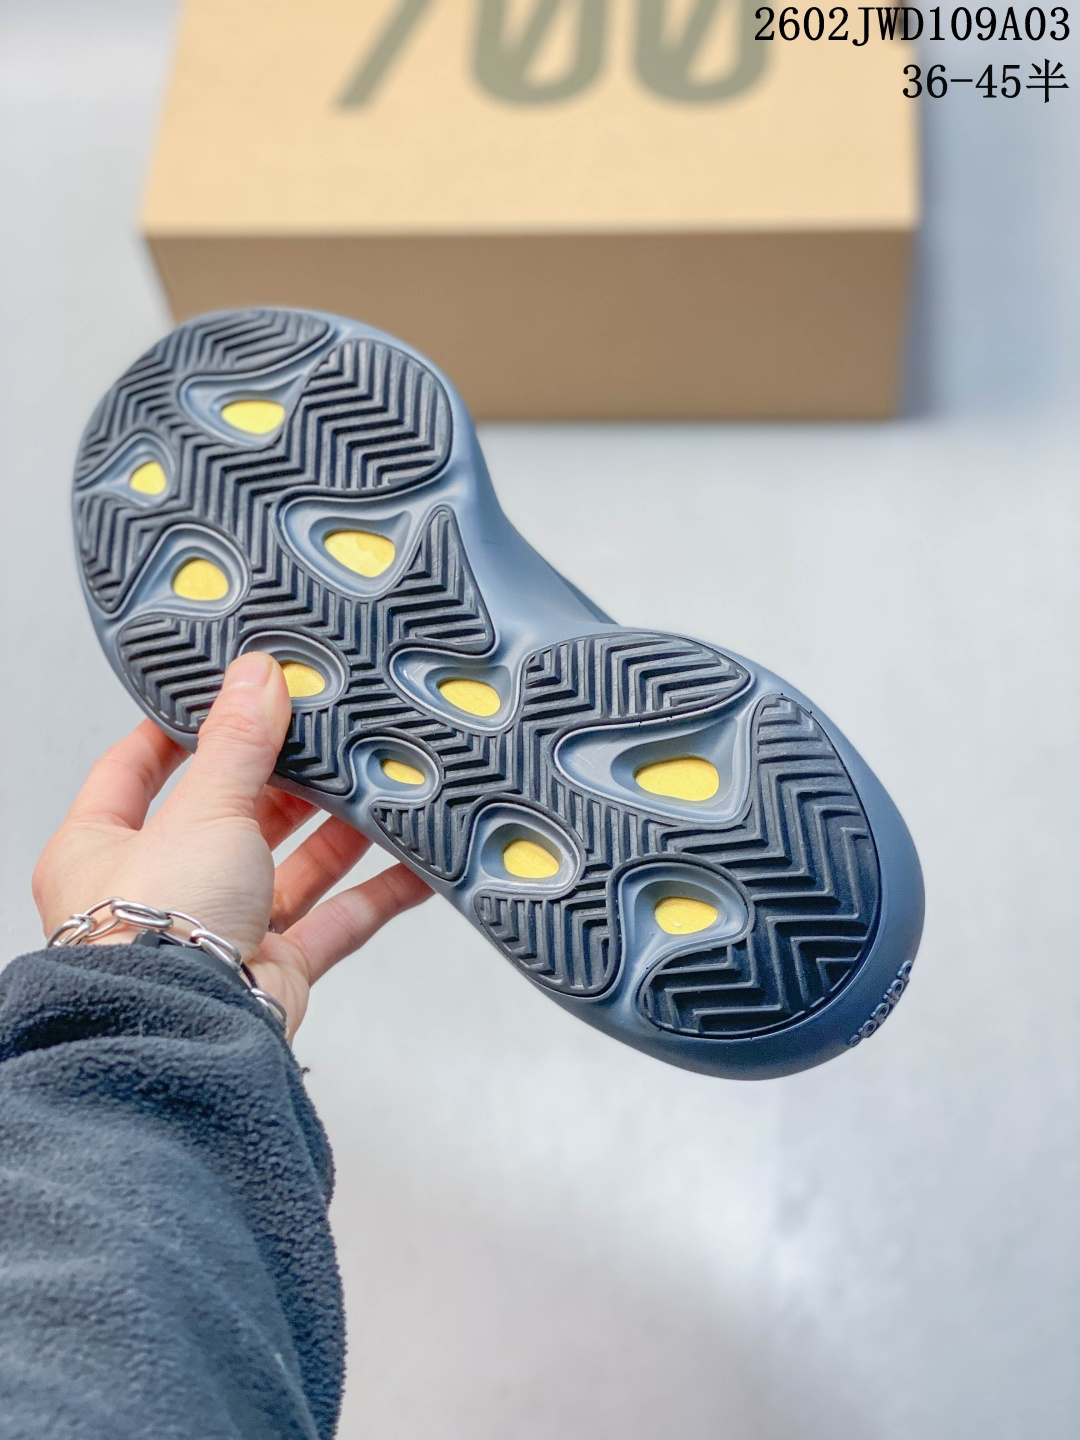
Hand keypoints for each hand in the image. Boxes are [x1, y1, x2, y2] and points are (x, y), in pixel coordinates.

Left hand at [32, 652, 431, 1037]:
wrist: (189, 1034)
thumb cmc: (152, 935)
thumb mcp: (201, 810)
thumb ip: (237, 744)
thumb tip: (256, 677)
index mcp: (104, 850)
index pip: (135, 771)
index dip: (180, 730)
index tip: (225, 696)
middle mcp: (160, 893)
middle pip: (229, 817)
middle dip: (285, 780)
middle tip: (327, 735)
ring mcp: (218, 932)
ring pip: (289, 868)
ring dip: (338, 831)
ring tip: (380, 785)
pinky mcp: (272, 970)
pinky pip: (334, 922)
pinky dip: (377, 894)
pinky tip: (416, 865)